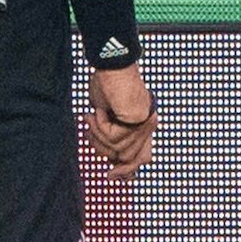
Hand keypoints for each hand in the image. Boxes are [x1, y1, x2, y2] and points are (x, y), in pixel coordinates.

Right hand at [88, 64, 155, 178]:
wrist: (110, 65)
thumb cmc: (106, 85)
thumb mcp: (106, 115)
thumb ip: (110, 136)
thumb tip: (111, 161)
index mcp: (142, 124)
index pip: (142, 155)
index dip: (129, 170)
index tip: (111, 177)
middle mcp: (148, 124)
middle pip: (133, 158)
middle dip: (114, 162)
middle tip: (102, 163)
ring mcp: (145, 122)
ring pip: (119, 150)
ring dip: (99, 136)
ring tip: (92, 118)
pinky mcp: (139, 119)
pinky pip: (114, 138)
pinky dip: (100, 127)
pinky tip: (99, 112)